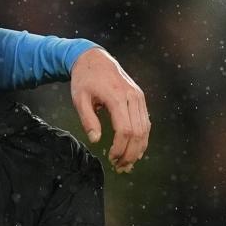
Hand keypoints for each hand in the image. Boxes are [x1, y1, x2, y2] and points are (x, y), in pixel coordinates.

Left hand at [70, 47, 149, 172]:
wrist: (94, 59)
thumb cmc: (84, 79)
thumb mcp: (79, 98)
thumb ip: (88, 119)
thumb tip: (96, 140)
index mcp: (117, 96)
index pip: (125, 129)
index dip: (120, 148)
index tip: (111, 158)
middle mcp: (132, 96)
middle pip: (139, 132)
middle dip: (130, 152)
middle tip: (120, 166)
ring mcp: (138, 97)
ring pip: (145, 128)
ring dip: (138, 148)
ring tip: (127, 163)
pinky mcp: (140, 98)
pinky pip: (145, 122)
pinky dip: (142, 138)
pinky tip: (135, 150)